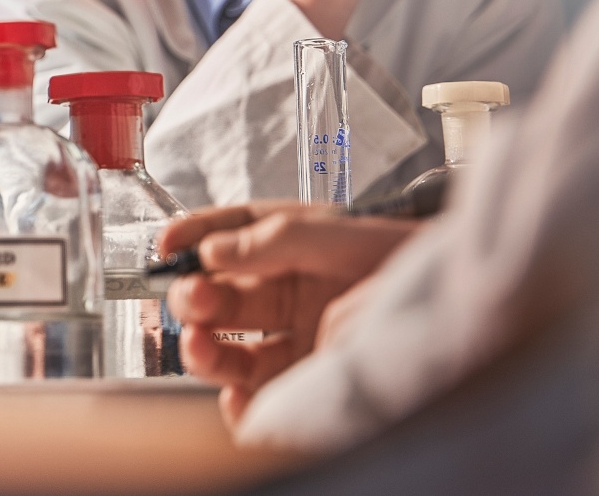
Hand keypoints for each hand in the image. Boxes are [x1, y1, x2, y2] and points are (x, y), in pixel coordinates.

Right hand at [159, 203, 418, 424]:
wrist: (467, 304)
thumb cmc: (407, 255)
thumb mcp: (337, 231)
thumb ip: (273, 238)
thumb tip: (211, 252)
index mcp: (285, 244)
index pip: (223, 237)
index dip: (189, 239)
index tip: (167, 246)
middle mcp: (283, 291)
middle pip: (216, 299)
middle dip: (193, 299)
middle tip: (197, 299)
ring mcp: (294, 338)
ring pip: (228, 351)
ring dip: (203, 350)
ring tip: (202, 347)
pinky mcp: (308, 378)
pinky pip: (259, 396)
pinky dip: (239, 403)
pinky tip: (237, 395)